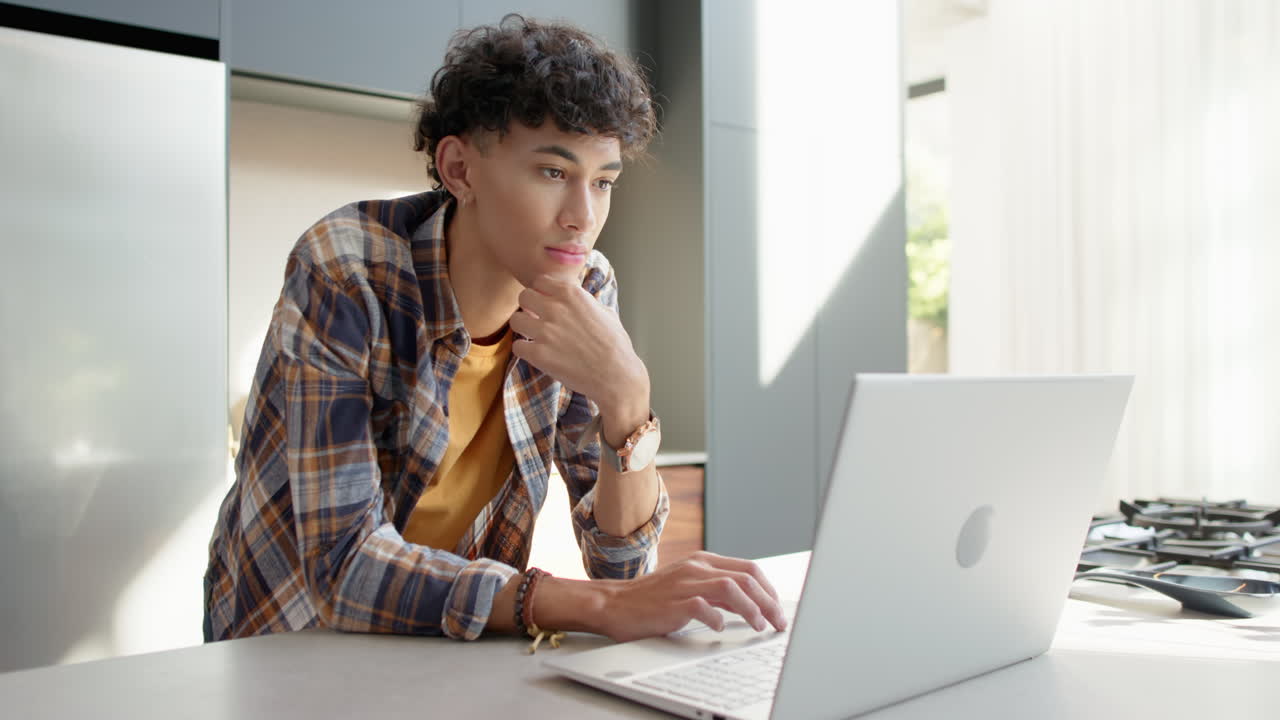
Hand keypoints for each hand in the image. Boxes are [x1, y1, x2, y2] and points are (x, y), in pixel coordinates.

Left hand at [509, 274, 648, 428]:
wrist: (616, 375)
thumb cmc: (615, 345)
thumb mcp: (605, 311)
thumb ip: (585, 301)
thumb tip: (575, 298)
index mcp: (572, 294)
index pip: (540, 281)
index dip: (541, 292)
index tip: (545, 302)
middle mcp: (556, 309)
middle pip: (524, 296)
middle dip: (528, 307)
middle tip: (537, 318)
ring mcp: (545, 332)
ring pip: (516, 320)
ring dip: (523, 328)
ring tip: (535, 336)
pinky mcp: (539, 355)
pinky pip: (518, 346)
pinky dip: (525, 350)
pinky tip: (537, 353)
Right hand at [596, 552, 788, 642]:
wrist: (615, 603)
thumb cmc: (653, 598)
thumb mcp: (689, 585)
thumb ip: (717, 591)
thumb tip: (750, 604)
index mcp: (703, 561)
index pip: (749, 569)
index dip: (769, 590)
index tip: (777, 609)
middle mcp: (697, 568)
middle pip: (746, 578)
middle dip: (769, 602)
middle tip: (778, 622)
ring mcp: (685, 583)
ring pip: (731, 589)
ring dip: (751, 609)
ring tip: (760, 626)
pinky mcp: (673, 602)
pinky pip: (704, 608)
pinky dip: (717, 619)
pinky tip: (720, 628)